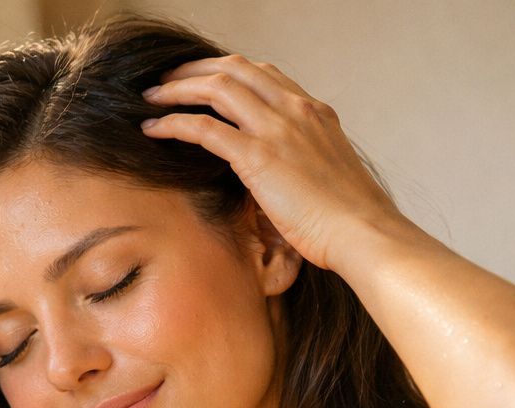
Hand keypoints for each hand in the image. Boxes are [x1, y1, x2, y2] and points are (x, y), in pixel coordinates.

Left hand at [139, 55, 408, 271]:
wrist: (363, 232)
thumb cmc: (349, 219)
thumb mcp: (328, 174)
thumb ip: (303, 160)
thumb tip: (281, 174)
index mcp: (314, 112)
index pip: (263, 73)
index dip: (226, 71)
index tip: (202, 80)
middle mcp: (296, 110)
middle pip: (234, 69)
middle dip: (194, 69)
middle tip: (167, 79)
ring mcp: (277, 129)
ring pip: (216, 88)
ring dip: (177, 88)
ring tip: (151, 97)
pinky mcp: (258, 157)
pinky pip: (204, 128)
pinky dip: (173, 123)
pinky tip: (153, 128)